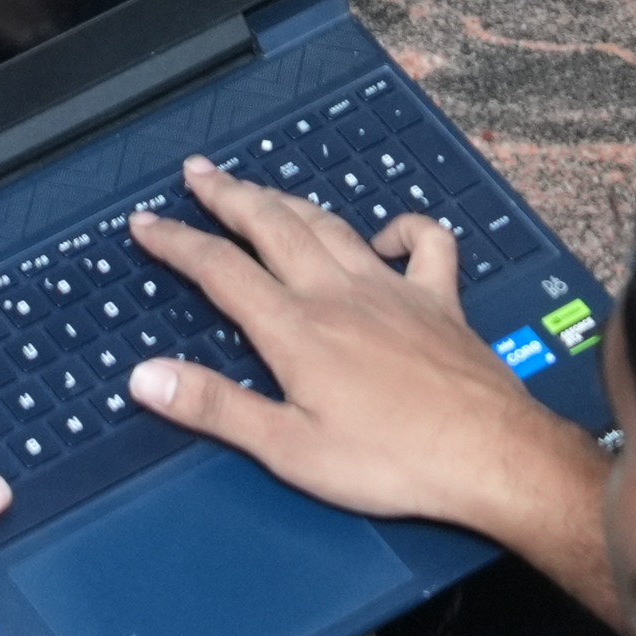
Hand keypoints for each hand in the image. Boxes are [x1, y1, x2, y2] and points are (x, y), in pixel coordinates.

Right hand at [122, 157, 593, 550]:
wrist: (490, 456)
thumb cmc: (390, 462)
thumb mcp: (289, 450)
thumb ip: (215, 408)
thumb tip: (144, 376)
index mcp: (295, 329)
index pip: (219, 269)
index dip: (176, 242)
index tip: (145, 222)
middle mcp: (338, 293)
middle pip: (272, 224)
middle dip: (228, 195)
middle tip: (198, 173)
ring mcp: (394, 289)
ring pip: (331, 225)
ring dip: (289, 201)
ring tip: (261, 188)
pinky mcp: (441, 300)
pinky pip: (426, 243)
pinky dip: (403, 227)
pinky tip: (385, 234)